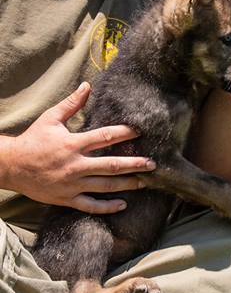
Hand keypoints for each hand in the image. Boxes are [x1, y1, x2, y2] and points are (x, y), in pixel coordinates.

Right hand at [0, 83, 155, 213]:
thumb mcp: (50, 119)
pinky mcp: (66, 198)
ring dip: (127, 184)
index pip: (104, 137)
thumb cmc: (32, 140)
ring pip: (105, 186)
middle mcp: (74, 165)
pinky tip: (123, 204)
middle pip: (111, 166)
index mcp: (72, 144)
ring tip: (146, 182)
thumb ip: (71, 104)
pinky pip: (90, 205)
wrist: (10, 166)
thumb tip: (87, 85)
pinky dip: (107, 207)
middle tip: (153, 164)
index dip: (124, 133)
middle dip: (134, 164)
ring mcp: (71, 184)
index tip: (141, 132)